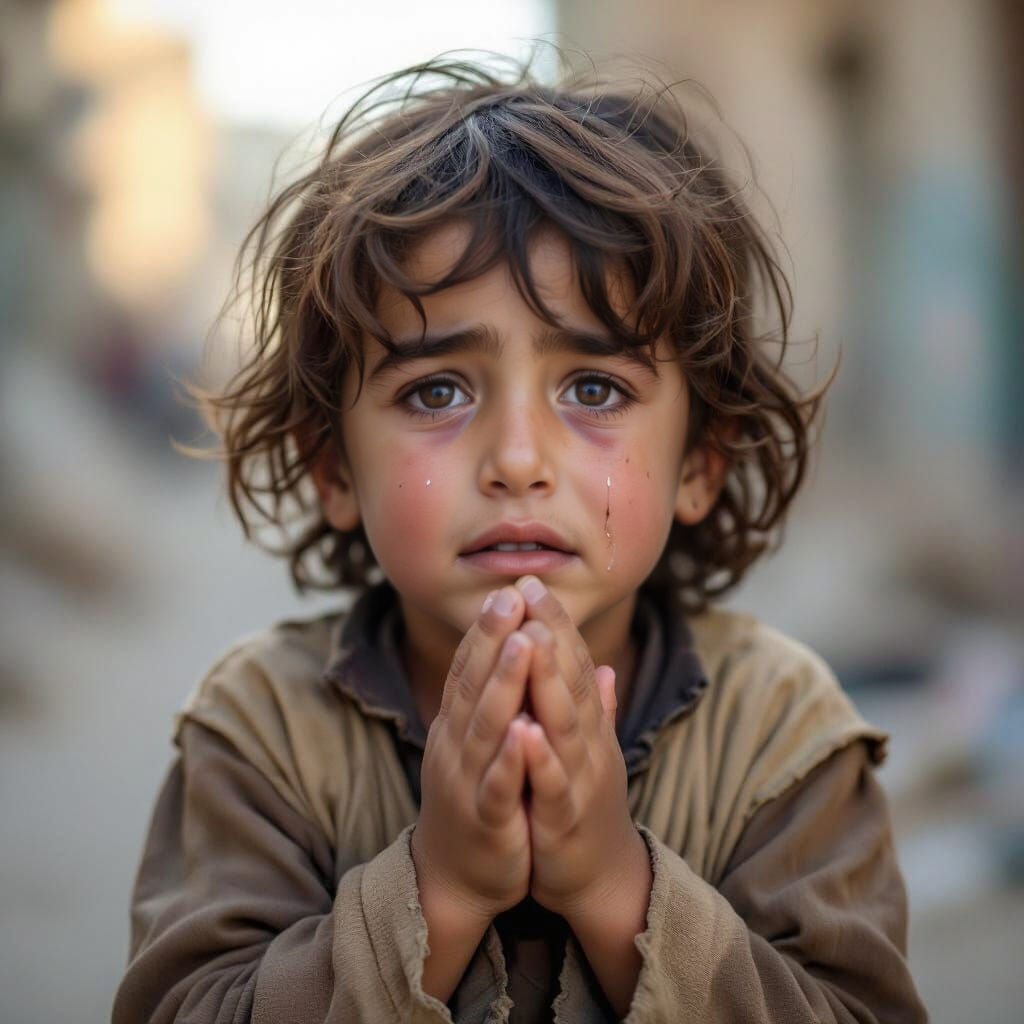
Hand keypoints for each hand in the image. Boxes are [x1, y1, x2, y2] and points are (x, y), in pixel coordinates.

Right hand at [412, 585, 536, 922]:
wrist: (455, 878)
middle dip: (492, 640)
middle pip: (473, 685)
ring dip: (503, 684)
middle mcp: (455, 746)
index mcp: (458, 727)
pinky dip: (511, 759)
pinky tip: (525, 732)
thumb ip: (504, 699)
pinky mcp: (485, 820)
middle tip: (509, 595)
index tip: (508, 590)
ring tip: (521, 644)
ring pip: (486, 727)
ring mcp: (466, 782)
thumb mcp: (488, 744)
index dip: (486, 631)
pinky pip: (498, 786)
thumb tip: (523, 651)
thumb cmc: (477, 800)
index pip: (469, 669)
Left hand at [513, 576, 643, 918]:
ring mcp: (579, 780)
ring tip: (532, 639)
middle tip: (529, 589)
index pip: (572, 663)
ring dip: (549, 681)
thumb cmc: (584, 804)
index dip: (555, 622)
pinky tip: (523, 730)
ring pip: (564, 724)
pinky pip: (551, 785)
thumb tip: (601, 665)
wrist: (598, 878)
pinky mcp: (564, 820)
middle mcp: (588, 744)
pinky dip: (539, 757)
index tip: (531, 582)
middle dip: (551, 633)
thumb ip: (593, 707)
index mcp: (586, 725)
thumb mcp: (588, 749)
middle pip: (571, 681)